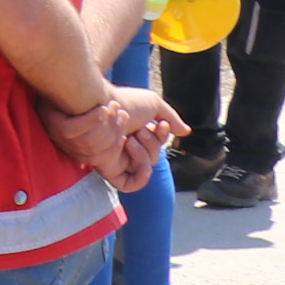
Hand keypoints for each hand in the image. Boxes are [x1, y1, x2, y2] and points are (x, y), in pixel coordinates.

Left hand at [44, 87, 183, 187]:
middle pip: (152, 159)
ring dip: (143, 151)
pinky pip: (126, 184)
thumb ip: (169, 117)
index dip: (161, 139)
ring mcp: (116, 157)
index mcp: (138, 135)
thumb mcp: (151, 104)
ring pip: (142, 167)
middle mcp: (127, 148)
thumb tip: (184, 131)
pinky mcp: (107, 167)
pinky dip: (139, 179)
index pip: (157, 147)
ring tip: (132, 135)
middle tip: (140, 130)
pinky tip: (145, 167)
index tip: (161, 125)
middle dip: (152, 144)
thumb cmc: (124, 100)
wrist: (99, 101)